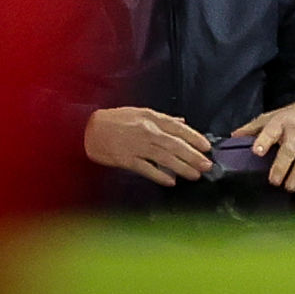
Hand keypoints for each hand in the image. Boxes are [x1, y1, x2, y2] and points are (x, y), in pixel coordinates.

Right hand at [83, 106, 211, 186]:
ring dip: (182, 167)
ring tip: (195, 174)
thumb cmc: (115, 119)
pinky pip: (146, 169)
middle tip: (207, 165)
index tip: (207, 147)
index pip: (179, 129)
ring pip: (164, 158)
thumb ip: (163, 119)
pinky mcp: (126, 160)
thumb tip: (181, 122)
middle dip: (193, 156)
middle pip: (175, 145)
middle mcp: (147, 132)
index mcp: (152, 119)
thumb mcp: (140, 112)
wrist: (88, 129)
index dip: (194, 138)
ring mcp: (137, 146)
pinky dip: (159, 175)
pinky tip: (171, 181)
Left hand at [234, 100, 294, 192]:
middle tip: (274, 181)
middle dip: (281, 167)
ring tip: (288, 187)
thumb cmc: (294, 116)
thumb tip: (234, 137)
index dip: (264, 141)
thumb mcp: (272, 116)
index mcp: (280, 123)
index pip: (271, 132)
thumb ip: (253, 128)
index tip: (257, 151)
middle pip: (288, 151)